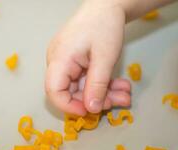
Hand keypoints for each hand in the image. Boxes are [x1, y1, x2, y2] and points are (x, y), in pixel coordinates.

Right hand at [45, 1, 130, 115]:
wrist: (106, 5)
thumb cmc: (104, 25)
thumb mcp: (104, 58)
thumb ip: (97, 85)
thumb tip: (91, 109)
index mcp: (59, 59)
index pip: (53, 91)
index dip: (69, 106)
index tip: (90, 111)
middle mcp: (58, 62)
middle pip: (70, 91)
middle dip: (94, 100)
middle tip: (117, 102)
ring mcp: (66, 62)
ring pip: (80, 87)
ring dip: (103, 93)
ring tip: (123, 94)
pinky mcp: (74, 62)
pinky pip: (85, 79)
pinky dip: (101, 84)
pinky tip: (118, 85)